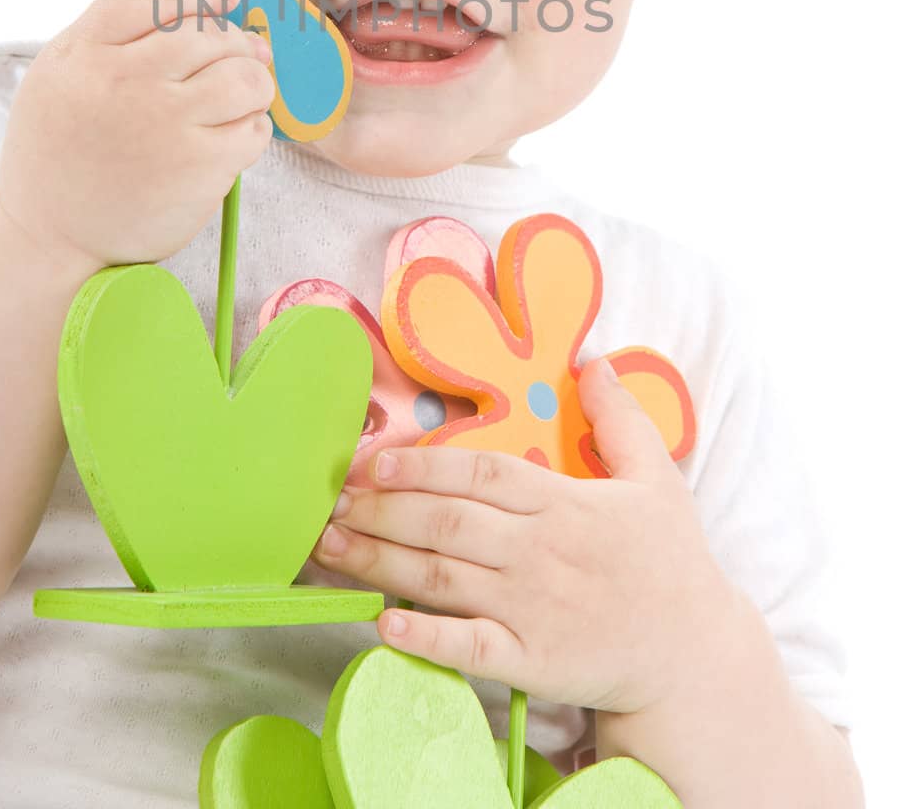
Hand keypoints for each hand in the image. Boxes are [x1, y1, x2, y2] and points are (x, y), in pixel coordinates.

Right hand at [0, 0, 275, 270]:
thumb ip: (114, 35)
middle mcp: (125, 82)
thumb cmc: (60, 151)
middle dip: (234, 40)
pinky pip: (253, 128)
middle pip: (208, 34)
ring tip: (245, 91)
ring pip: (243, 75)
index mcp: (85, 53)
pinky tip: (234, 133)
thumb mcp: (61, 73)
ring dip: (254, 79)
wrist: (49, 235)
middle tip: (242, 52)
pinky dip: (253, 126)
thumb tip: (197, 5)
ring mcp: (166, 125)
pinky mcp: (199, 168)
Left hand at [312, 356, 739, 714]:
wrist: (694, 654)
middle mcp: (540, 552)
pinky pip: (467, 648)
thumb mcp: (658, 477)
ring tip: (330, 549)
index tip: (376, 463)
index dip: (424, 467)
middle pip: (448, 524)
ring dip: (379, 562)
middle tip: (331, 504)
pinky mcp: (531, 662)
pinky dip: (423, 637)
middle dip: (382, 511)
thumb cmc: (670, 561)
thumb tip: (594, 362)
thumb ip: (621, 418)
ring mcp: (532, 610)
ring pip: (442, 579)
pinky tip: (382, 623)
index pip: (482, 475)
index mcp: (564, 503)